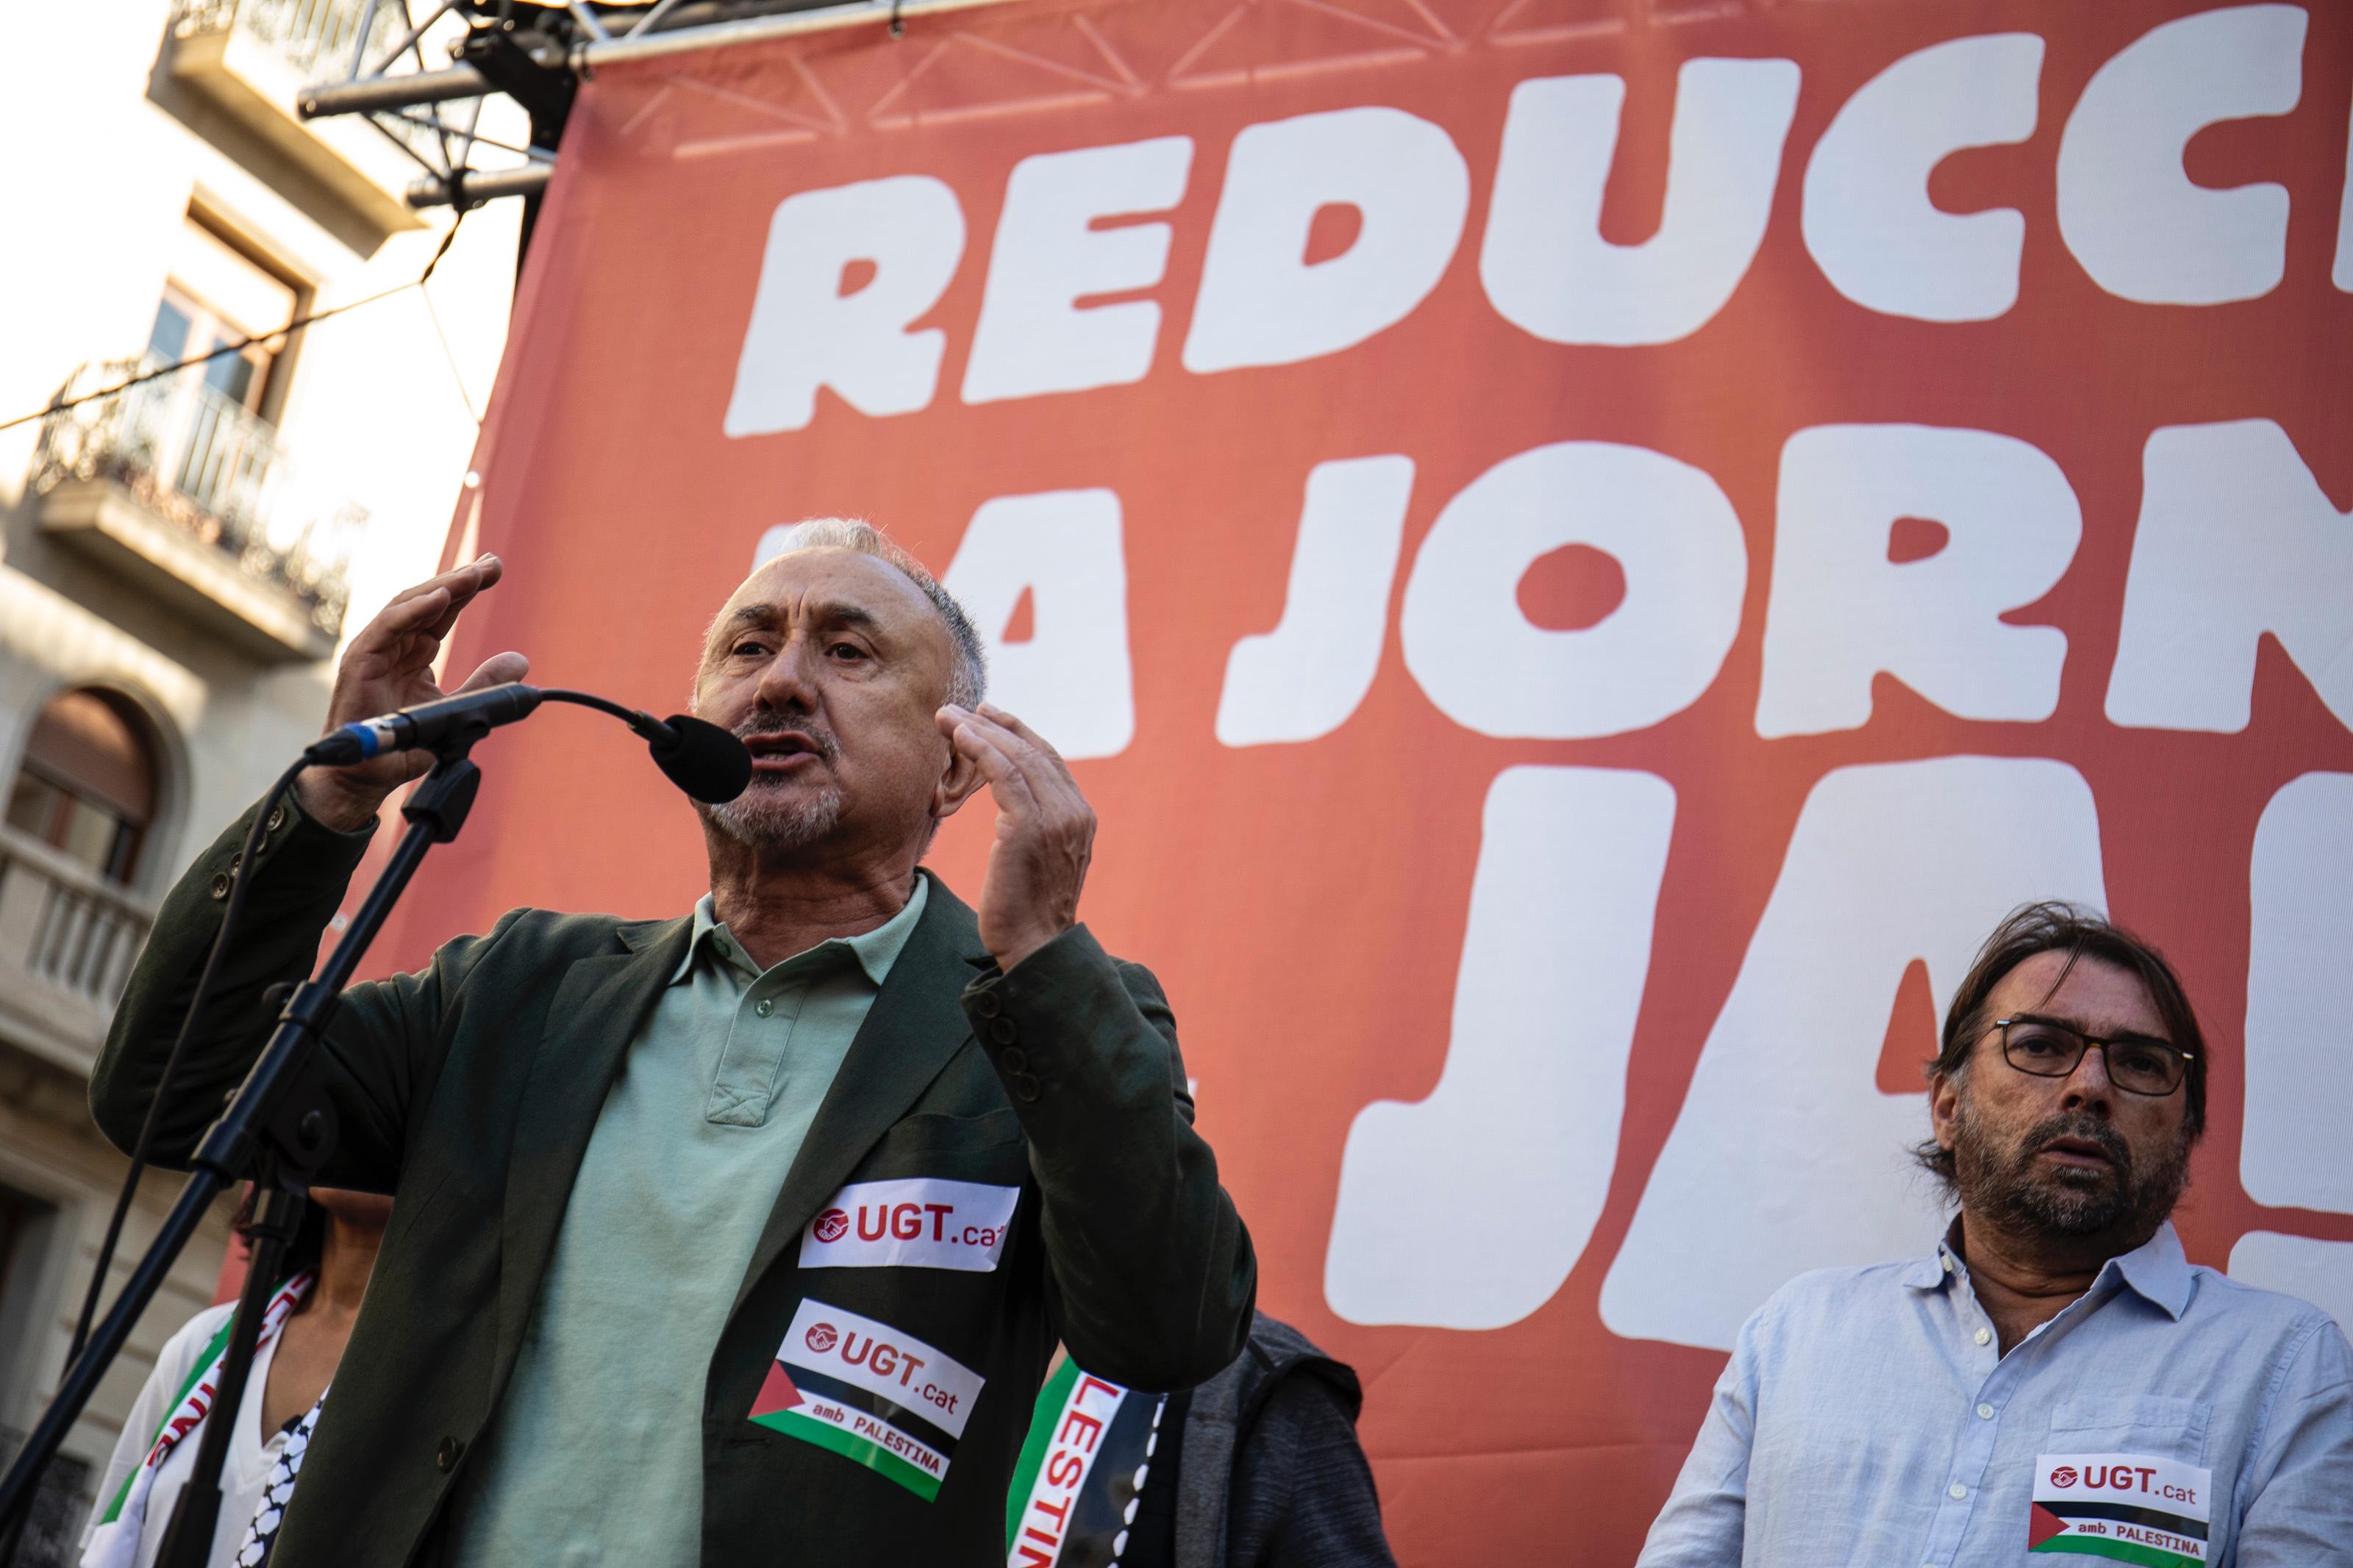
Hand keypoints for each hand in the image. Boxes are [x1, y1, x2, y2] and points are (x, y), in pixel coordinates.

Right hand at [295, 555, 527, 831]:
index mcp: (416, 650)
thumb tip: (521, 661)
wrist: (367, 773)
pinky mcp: (360, 660)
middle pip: (429, 601)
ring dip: (443, 587)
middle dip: (461, 580)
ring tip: (475, 574)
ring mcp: (376, 649)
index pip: (444, 611)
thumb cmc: (406, 743)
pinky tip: (440, 596)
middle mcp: (395, 643)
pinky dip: (413, 610)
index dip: (469, 589)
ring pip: (409, 606)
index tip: (495, 570)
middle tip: (493, 563)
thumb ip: (485, 685)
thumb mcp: (458, 710)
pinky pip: (387, 626)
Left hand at [937, 703, 1094, 971]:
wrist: (1034, 947)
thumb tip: (1012, 809)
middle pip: (1034, 750)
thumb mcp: (1039, 861)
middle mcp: (1074, 811)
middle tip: (958, 709)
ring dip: (979, 730)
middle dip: (994, 724)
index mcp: (1080, 817)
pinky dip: (981, 748)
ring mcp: (1055, 817)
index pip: (1050, 759)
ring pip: (1017, 756)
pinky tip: (960, 736)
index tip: (988, 716)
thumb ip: (1036, 828)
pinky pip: (1004, 772)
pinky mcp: (1029, 826)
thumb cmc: (1026, 911)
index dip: (1018, 732)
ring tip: (946, 716)